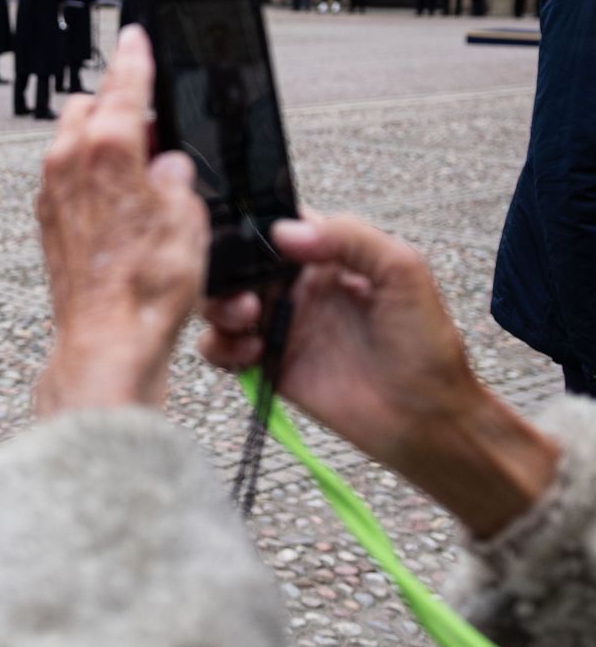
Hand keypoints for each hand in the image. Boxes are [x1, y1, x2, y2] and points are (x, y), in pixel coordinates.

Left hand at [34, 26, 208, 415]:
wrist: (105, 339)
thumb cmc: (147, 288)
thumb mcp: (188, 220)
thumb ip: (177, 179)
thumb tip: (168, 168)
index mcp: (107, 148)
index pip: (123, 84)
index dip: (135, 56)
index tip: (136, 36)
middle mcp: (69, 162)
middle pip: (88, 106)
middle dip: (116, 102)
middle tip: (151, 113)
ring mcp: (51, 191)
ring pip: (72, 140)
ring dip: (100, 139)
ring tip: (140, 161)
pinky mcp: (46, 220)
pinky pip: (66, 176)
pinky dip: (88, 173)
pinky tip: (118, 197)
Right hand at [199, 215, 559, 536]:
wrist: (426, 419)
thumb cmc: (426, 346)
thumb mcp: (404, 272)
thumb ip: (351, 238)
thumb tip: (285, 232)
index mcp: (329, 259)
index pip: (277, 227)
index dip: (253, 227)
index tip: (245, 238)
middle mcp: (298, 289)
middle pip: (237, 265)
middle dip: (225, 270)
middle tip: (246, 292)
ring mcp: (280, 327)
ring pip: (222, 303)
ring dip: (219, 307)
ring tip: (247, 320)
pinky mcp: (267, 365)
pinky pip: (221, 349)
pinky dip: (220, 347)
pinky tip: (252, 353)